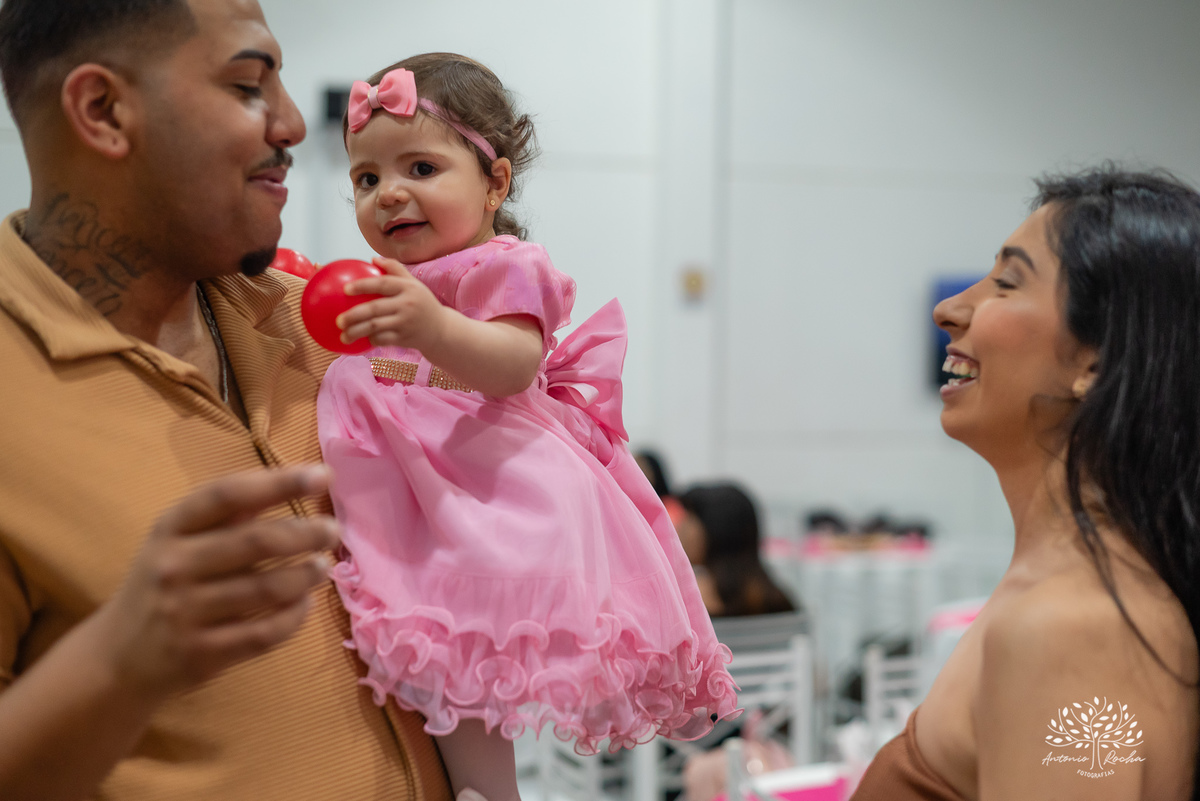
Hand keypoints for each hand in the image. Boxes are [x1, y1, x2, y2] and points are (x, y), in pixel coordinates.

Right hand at [94, 465, 339, 697]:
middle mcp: (173, 566)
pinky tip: (307, 604)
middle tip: (333, 530)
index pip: (228, 495)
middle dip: (306, 533)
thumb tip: (294, 482)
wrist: (117, 659)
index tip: (323, 476)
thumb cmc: (162, 584)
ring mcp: (185, 612)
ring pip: (267, 590)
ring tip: (325, 566)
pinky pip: (264, 633)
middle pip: (255, 542)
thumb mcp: (178, 541)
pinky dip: (295, 617)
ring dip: (307, 576)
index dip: (280, 482)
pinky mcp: (201, 654)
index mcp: (170, 528)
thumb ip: (227, 514)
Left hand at [336, 257, 446, 351]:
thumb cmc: (422, 303)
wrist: (441, 329)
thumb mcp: (414, 284)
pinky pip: (383, 340)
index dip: (363, 285)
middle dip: (354, 315)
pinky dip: (371, 340)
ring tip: (342, 336)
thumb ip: (395, 269)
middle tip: (338, 320)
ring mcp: (406, 323)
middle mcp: (407, 304)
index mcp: (408, 288)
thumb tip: (373, 259)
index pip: (383, 284)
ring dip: (356, 332)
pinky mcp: (405, 338)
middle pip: (375, 309)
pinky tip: (361, 341)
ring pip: (376, 327)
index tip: (345, 289)